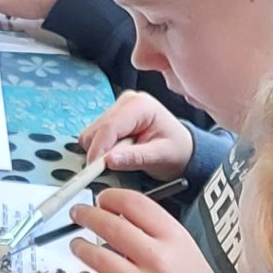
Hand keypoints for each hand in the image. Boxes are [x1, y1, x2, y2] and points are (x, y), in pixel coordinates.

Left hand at [69, 193, 244, 272]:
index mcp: (174, 238)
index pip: (135, 203)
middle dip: (87, 215)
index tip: (101, 199)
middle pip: (111, 225)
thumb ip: (154, 230)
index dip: (111, 197)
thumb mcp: (185, 247)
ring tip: (77, 245)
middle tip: (78, 214)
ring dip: (80, 247)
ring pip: (97, 256)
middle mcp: (158, 259)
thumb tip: (118, 213)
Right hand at [79, 92, 193, 178]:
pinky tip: (121, 151)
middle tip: (120, 165)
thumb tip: (108, 160)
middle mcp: (126, 102)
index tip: (94, 170)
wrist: (181, 148)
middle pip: (95, 130)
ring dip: (103, 151)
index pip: (109, 127)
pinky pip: (94, 137)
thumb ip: (134, 157)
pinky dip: (103, 149)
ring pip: (91, 134)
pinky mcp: (111, 118)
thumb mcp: (160, 156)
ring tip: (127, 155)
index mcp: (140, 105)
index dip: (98, 150)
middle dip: (101, 152)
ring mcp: (117, 109)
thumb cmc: (176, 149)